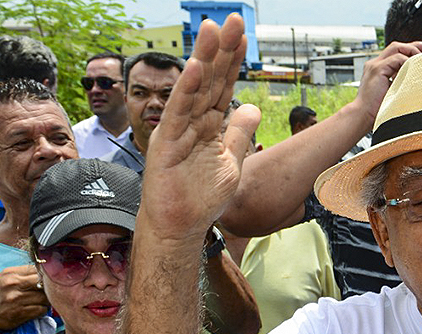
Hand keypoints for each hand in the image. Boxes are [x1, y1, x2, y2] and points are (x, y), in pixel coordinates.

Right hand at [0, 266, 48, 331]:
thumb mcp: (4, 280)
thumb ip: (23, 275)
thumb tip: (46, 272)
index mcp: (10, 273)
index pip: (38, 269)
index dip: (46, 276)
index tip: (47, 282)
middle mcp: (12, 284)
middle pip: (44, 282)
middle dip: (49, 288)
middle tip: (48, 293)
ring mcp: (16, 298)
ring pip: (45, 297)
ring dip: (47, 301)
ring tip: (41, 303)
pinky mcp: (20, 312)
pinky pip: (41, 310)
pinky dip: (42, 311)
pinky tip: (36, 310)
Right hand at [139, 14, 259, 243]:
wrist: (180, 225)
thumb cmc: (200, 196)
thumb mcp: (230, 161)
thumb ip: (239, 133)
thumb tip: (254, 108)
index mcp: (207, 123)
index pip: (223, 85)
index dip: (233, 61)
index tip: (243, 35)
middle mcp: (191, 121)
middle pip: (210, 79)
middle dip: (222, 50)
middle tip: (233, 20)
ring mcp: (178, 129)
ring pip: (194, 88)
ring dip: (205, 58)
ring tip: (214, 30)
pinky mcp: (167, 143)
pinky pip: (180, 112)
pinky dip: (189, 89)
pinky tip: (198, 67)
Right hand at [355, 41, 421, 122]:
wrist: (363, 117)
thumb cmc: (378, 111)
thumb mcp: (393, 92)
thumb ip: (400, 83)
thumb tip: (417, 79)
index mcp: (378, 69)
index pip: (395, 53)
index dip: (410, 49)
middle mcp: (375, 64)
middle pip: (396, 46)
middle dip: (414, 45)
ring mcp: (374, 65)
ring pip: (397, 49)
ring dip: (412, 52)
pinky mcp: (377, 69)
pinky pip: (396, 59)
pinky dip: (407, 62)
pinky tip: (415, 69)